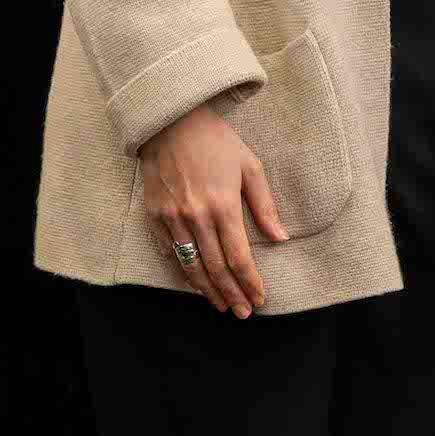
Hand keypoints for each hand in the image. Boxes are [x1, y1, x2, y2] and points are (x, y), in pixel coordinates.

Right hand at [141, 104, 288, 317]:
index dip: (250, 281)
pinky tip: (195, 282)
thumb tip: (281, 237)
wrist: (171, 123)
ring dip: (207, 290)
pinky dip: (183, 271)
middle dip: (232, 293)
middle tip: (243, 312)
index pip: (239, 256)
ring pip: (190, 265)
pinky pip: (168, 252)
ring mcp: (171, 218)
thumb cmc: (217, 143)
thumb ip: (265, 205)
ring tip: (221, 305)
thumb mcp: (250, 167)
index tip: (260, 297)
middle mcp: (195, 216)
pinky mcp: (153, 216)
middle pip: (215, 268)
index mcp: (223, 205)